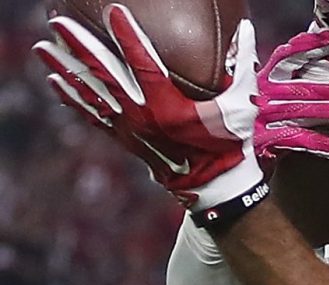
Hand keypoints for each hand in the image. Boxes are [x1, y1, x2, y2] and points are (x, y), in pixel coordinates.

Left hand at [33, 4, 264, 225]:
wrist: (212, 185)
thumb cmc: (228, 143)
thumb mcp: (241, 104)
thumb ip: (241, 65)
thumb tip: (247, 29)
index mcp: (168, 105)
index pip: (142, 62)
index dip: (127, 35)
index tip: (114, 10)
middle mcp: (141, 114)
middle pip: (102, 74)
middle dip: (78, 45)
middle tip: (58, 22)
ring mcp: (128, 127)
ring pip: (90, 94)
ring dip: (64, 69)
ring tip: (44, 48)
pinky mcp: (124, 138)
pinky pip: (92, 116)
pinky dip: (73, 98)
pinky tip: (58, 83)